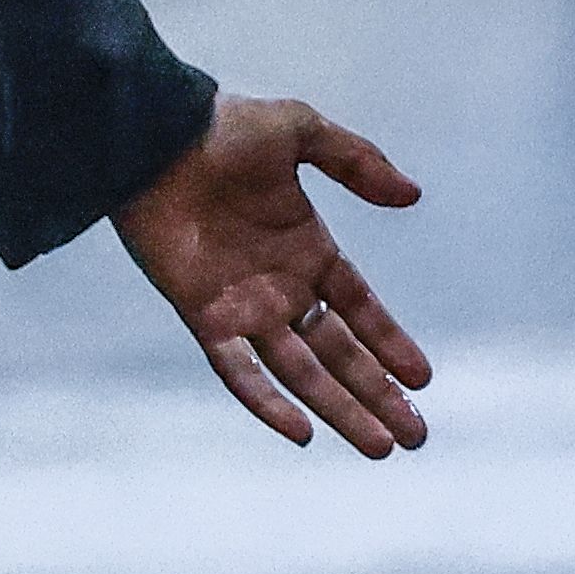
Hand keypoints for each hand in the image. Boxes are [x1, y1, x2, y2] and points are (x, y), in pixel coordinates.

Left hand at [112, 95, 433, 456]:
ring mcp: (244, 307)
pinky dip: (268, 403)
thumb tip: (412, 196)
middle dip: (378, 394)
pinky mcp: (205, 316)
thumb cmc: (220, 127)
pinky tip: (303, 434)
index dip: (390, 343)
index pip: (358, 309)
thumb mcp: (301, 131)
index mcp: (306, 248)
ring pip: (302, 373)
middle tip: (415, 436)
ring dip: (341, 410)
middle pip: (339, 354)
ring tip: (380, 447)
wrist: (150, 137)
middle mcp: (280, 286)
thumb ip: (357, 162)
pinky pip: (240, 370)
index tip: (423, 379)